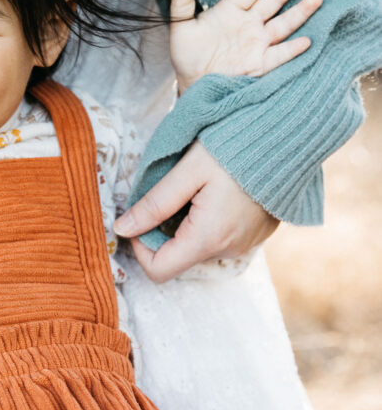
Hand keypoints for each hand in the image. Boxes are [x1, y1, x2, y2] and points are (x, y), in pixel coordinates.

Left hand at [114, 142, 278, 281]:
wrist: (287, 139)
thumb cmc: (235, 149)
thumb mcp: (187, 171)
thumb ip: (154, 204)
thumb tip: (121, 228)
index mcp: (207, 238)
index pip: (158, 271)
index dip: (140, 247)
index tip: (141, 216)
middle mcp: (228, 250)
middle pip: (177, 258)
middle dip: (162, 231)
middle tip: (167, 193)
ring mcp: (245, 245)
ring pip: (197, 247)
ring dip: (185, 225)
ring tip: (195, 188)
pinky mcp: (255, 235)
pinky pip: (219, 238)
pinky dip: (207, 222)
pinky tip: (214, 192)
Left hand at [170, 0, 322, 93]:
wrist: (192, 85)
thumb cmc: (186, 56)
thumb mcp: (181, 30)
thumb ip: (181, 5)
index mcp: (229, 12)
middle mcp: (247, 24)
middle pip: (272, 2)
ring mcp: (256, 43)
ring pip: (282, 24)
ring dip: (299, 12)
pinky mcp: (259, 64)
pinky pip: (279, 55)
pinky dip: (292, 49)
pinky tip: (307, 40)